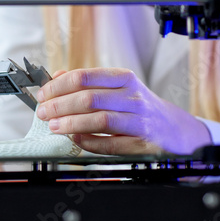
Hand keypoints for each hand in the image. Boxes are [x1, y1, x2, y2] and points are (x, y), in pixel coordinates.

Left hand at [36, 68, 210, 154]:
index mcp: (124, 78)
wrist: (175, 129)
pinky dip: (89, 142)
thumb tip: (57, 77)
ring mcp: (140, 120)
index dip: (59, 86)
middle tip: (44, 113)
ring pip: (99, 120)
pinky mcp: (143, 143)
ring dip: (71, 124)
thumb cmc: (139, 107)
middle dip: (60, 106)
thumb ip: (89, 82)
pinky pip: (110, 143)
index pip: (85, 77)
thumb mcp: (118, 88)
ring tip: (54, 126)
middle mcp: (133, 97)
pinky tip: (76, 139)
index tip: (44, 94)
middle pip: (89, 98)